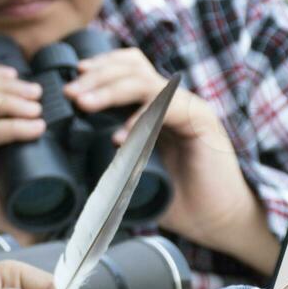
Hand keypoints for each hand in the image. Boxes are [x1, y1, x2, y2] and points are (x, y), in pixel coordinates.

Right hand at [0, 63, 43, 245]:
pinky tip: (34, 130)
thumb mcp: (11, 149)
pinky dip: (13, 127)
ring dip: (8, 100)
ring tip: (36, 111)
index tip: (17, 73)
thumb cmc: (16, 193)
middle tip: (36, 94)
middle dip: (3, 83)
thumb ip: (11, 122)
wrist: (10, 237)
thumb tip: (38, 93)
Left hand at [65, 49, 277, 272]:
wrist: (218, 221)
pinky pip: (167, 108)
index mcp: (157, 106)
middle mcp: (174, 101)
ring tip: (84, 105)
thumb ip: (113, 157)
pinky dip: (140, 118)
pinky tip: (120, 136)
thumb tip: (73, 155)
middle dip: (96, 76)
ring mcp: (189, 108)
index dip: (100, 67)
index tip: (71, 80)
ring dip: (110, 90)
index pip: (129, 68)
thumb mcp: (135, 173)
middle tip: (70, 93)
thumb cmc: (179, 200)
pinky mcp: (202, 122)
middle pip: (132, 67)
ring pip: (145, 82)